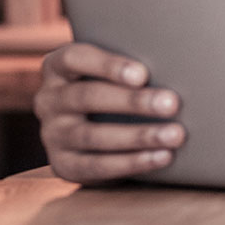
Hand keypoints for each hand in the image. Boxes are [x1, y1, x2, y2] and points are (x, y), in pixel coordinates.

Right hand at [34, 42, 185, 183]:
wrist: (97, 130)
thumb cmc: (115, 85)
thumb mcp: (114, 71)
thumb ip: (130, 66)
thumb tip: (176, 63)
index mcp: (57, 66)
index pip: (75, 58)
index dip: (108, 65)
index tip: (143, 74)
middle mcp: (48, 99)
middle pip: (88, 97)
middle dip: (133, 102)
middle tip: (171, 103)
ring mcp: (52, 134)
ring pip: (94, 135)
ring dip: (138, 135)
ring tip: (175, 134)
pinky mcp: (63, 164)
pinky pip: (97, 166)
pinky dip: (132, 162)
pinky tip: (161, 157)